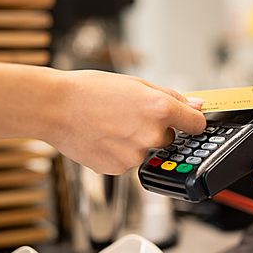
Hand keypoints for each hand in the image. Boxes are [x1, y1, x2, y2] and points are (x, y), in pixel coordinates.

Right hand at [44, 70, 205, 174]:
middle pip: (170, 137)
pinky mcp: (119, 169)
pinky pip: (129, 161)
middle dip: (157, 128)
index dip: (193, 121)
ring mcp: (135, 155)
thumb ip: (172, 97)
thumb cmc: (91, 91)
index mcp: (160, 109)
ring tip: (113, 125)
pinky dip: (121, 152)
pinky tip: (105, 137)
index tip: (190, 121)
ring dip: (137, 141)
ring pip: (147, 149)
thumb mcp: (136, 84)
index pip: (197, 124)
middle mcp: (151, 134)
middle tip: (131, 115)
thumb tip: (197, 105)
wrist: (55, 107)